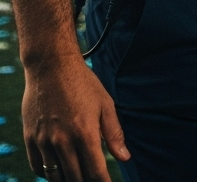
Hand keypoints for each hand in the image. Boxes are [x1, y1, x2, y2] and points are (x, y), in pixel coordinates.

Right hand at [23, 57, 130, 181]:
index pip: (95, 171)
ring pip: (55, 177)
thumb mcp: (105, 104)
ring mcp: (44, 141)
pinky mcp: (30, 139)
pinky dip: (48, 174)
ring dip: (67, 181)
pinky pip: (38, 167)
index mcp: (85, 132)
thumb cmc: (83, 83)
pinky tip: (58, 170)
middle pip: (75, 178)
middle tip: (93, 179)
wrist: (51, 67)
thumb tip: (125, 158)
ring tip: (78, 177)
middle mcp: (63, 141)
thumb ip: (114, 133)